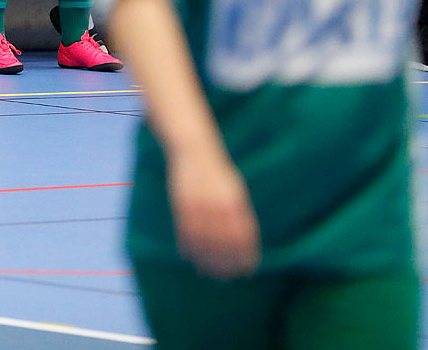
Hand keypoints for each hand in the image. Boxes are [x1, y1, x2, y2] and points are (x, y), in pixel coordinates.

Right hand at [167, 145, 260, 278]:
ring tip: (206, 272)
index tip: (246, 271)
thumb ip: (239, 213)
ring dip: (206, 260)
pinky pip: (185, 231)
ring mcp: (199, 205)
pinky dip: (187, 246)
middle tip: (225, 277)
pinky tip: (188, 256)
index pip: (244, 237)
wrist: (193, 150)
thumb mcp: (234, 189)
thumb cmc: (216, 171)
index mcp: (235, 202)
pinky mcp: (182, 204)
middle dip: (226, 263)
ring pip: (204, 241)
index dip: (246, 256)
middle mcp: (219, 206)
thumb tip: (245, 239)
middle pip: (225, 243)